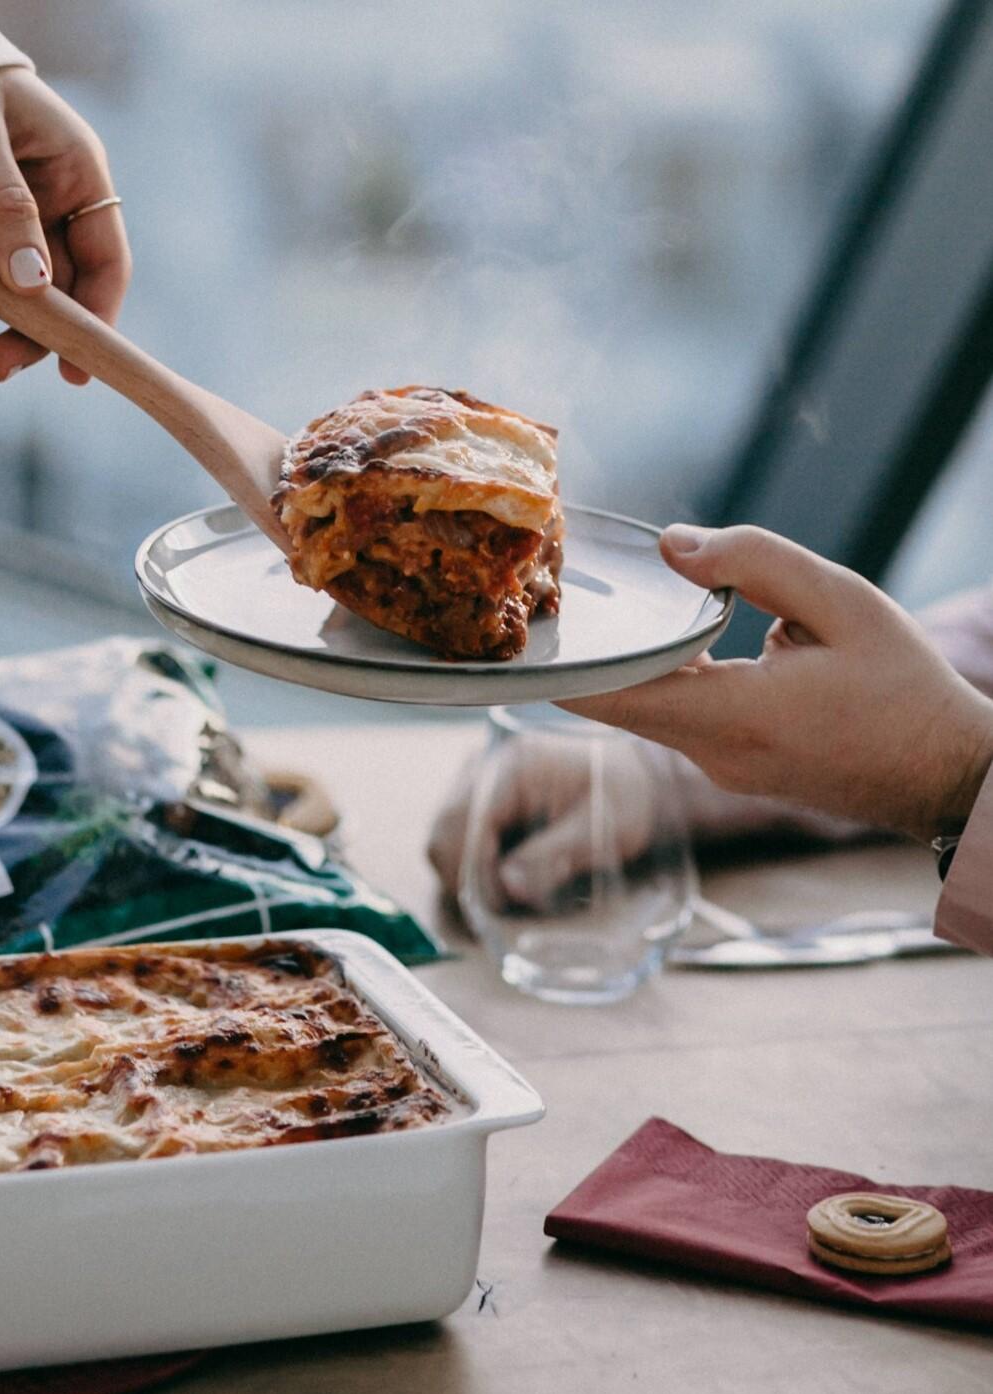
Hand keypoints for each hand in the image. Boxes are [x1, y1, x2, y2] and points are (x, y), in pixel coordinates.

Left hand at [0, 67, 131, 383]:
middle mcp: (59, 207)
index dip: (98, 319)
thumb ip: (4, 204)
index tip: (77, 367)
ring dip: (0, 326)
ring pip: (21, 293)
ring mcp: (20, 224)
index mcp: (80, 176)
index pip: (106, 262)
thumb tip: (33, 284)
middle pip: (64, 290)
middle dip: (37, 335)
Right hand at [428, 736, 660, 908]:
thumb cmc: (622, 797)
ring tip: (510, 897)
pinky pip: (459, 842)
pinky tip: (508, 880)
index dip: (473, 873)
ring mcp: (477, 785)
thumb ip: (552, 857)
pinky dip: (477, 869)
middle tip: (505, 910)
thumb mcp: (598, 830)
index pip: (463, 824)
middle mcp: (484, 770)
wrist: (633, 779)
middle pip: (444, 835)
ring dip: (471, 877)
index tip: (499, 908)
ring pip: (445, 842)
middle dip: (467, 880)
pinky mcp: (480, 802)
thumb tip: (508, 888)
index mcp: (512, 768)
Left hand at [561, 525, 992, 839]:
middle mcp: (710, 753)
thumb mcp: (845, 604)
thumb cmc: (904, 689)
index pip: (610, 696)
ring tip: (603, 606)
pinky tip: (671, 637)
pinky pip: (676, 719)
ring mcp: (718, 768)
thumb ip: (757, 564)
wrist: (946, 775)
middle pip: (616, 701)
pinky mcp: (730, 768)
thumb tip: (674, 545)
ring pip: (646, 709)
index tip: (519, 629)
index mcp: (732, 716)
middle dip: (586, 652)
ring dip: (629, 664)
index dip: (556, 663)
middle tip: (553, 597)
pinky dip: (663, 680)